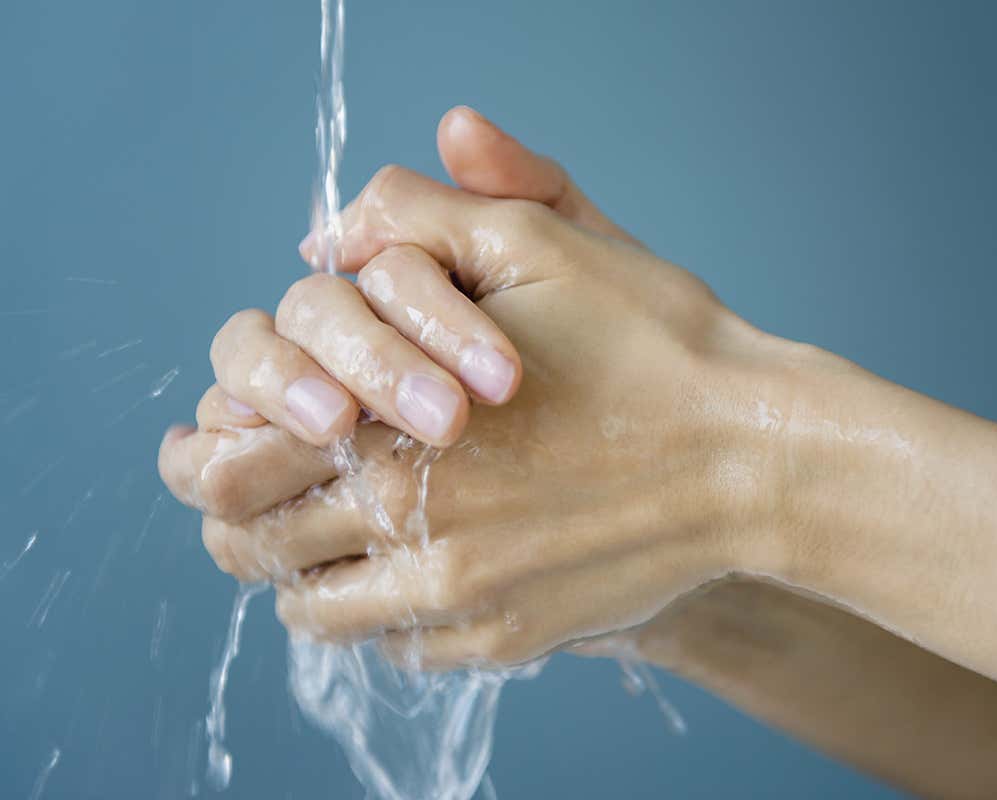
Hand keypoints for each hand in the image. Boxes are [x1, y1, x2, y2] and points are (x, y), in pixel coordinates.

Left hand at [159, 107, 820, 666]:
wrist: (758, 457)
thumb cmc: (657, 346)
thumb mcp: (546, 244)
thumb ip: (421, 220)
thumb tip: (328, 234)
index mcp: (401, 430)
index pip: (233, 470)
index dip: (205, 455)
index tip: (211, 441)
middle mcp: (418, 532)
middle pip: (256, 553)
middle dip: (235, 518)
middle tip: (248, 492)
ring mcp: (464, 600)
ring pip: (318, 614)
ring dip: (302, 572)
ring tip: (325, 534)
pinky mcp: (509, 640)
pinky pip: (399, 648)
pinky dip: (380, 612)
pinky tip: (412, 566)